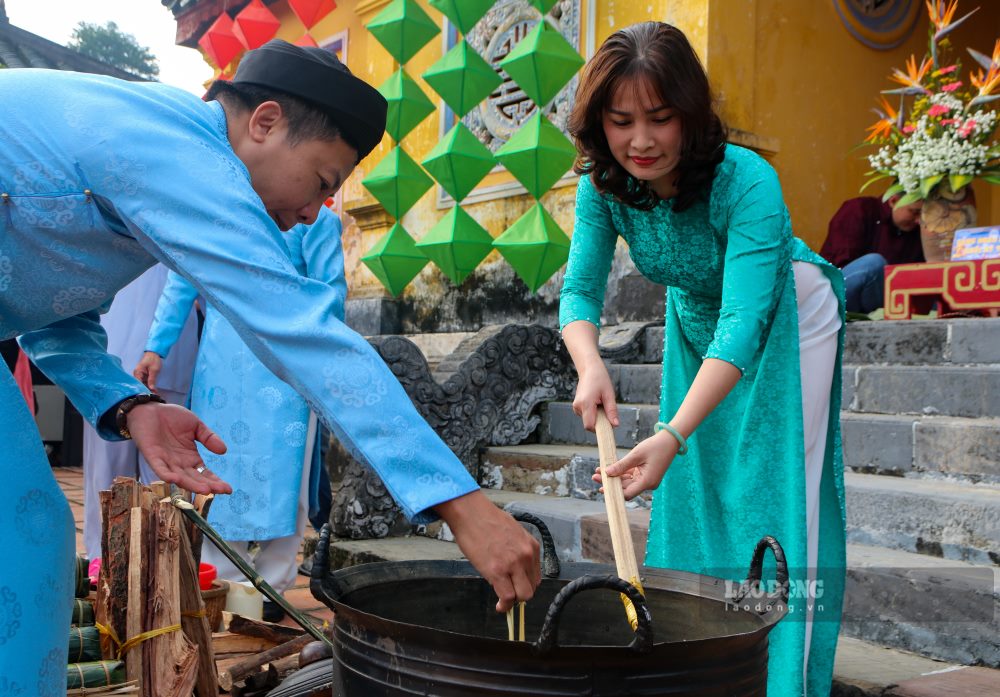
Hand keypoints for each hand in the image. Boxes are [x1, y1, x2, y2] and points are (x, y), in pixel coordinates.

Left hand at [127, 402, 231, 494]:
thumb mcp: (196, 426)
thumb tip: (224, 451)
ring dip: (190, 484)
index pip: (205, 474)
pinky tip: (175, 479)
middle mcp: (179, 464)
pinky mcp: (152, 456)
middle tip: (221, 491)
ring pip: (179, 477)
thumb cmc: (172, 417)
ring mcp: (166, 461)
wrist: (150, 408)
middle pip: (195, 478)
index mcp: (191, 458)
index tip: (228, 489)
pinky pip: (160, 468)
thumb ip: (209, 437)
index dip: (216, 481)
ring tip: (204, 490)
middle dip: (208, 485)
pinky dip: (166, 474)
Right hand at [133, 351, 163, 392]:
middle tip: (152, 397)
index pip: (138, 384)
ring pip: (143, 385)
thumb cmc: (153, 360)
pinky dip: (149, 386)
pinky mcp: (143, 376)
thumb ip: (152, 380)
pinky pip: (145, 382)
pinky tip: (154, 391)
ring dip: (148, 389)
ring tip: (154, 396)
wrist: (154, 353)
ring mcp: (140, 375)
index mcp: (138, 373)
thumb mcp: (154, 370)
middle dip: (146, 391)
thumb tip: (151, 389)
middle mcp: (137, 375)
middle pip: (140, 385)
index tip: (148, 396)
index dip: (143, 390)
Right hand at [435, 490, 540, 612]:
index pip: (536, 576)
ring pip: (523, 595)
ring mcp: (513, 564)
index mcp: (531, 546)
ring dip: (513, 600)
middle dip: (520, 594)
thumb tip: (514, 568)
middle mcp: (526, 556)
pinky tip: (499, 607)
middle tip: (509, 594)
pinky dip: (504, 606)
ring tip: (503, 601)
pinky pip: (507, 597)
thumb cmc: (486, 519)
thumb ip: (517, 550)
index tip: (516, 587)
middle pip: (532, 588)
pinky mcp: (498, 571)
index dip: (525, 584)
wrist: (471, 513)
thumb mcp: (512, 532)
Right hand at [572, 357, 618, 430]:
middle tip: (606, 410)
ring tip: (601, 403)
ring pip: (588, 420)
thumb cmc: (600, 379)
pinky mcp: (576, 406)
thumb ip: (611, 411)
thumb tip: (615, 425)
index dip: (599, 429)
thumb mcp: (609, 394)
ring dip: (597, 417)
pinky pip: (586, 415)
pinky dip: (593, 413)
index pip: (589, 425)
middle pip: (589, 424)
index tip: (608, 426)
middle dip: (599, 422)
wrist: (589, 369)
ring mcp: (576, 406)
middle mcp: (578, 406)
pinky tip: (596, 403)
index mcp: (586, 403)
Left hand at [593, 430, 678, 499]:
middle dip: (610, 483)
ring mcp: (646, 479)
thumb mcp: (636, 455)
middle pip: (625, 488)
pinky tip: (608, 469)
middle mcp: (647, 484)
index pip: (627, 494)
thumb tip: (607, 473)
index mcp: (647, 482)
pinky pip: (631, 476)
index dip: (613, 492)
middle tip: (594, 476)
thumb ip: (621, 465)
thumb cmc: (655, 446)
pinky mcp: (645, 474)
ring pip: (626, 482)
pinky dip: (620, 473)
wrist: (670, 440)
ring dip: (613, 477)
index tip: (601, 487)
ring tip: (598, 471)